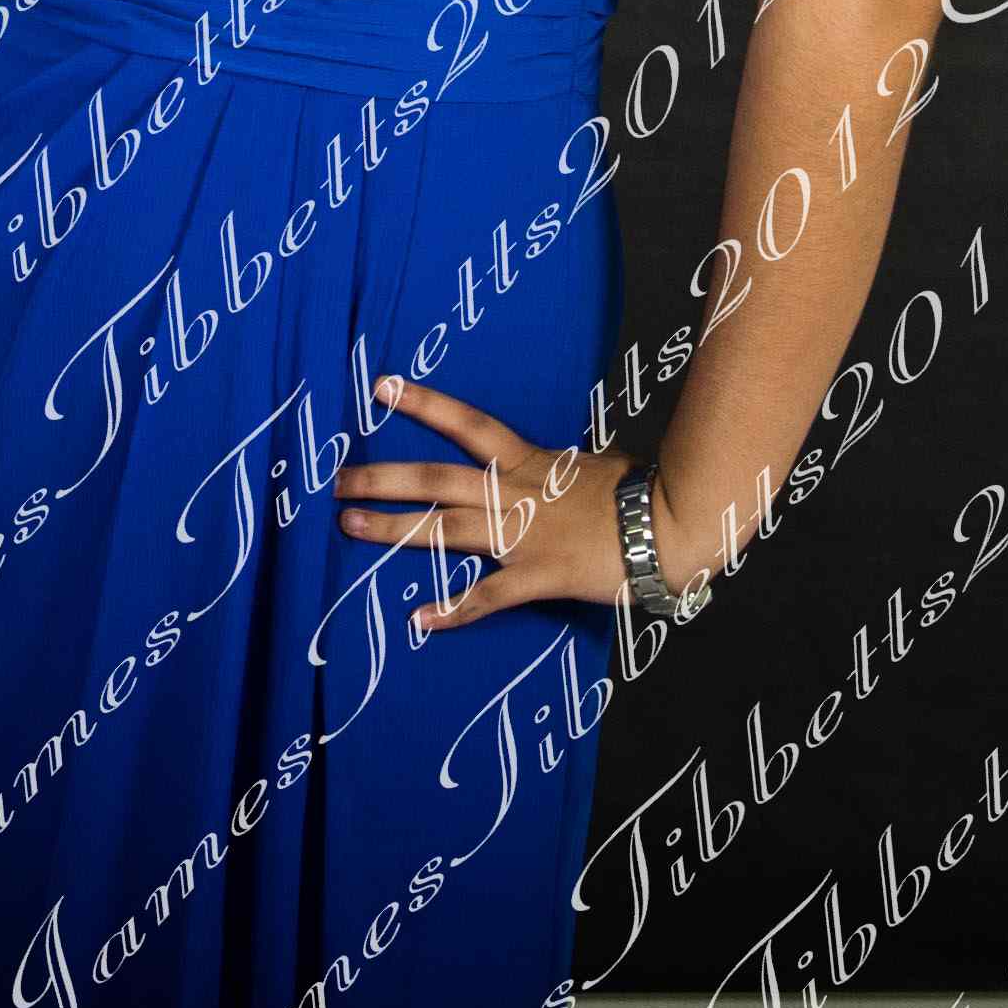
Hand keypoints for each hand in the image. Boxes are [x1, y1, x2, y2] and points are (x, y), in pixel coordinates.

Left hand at [329, 378, 708, 637]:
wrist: (671, 525)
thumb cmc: (641, 491)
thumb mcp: (597, 462)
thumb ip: (567, 464)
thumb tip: (566, 459)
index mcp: (529, 461)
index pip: (466, 423)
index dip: (422, 404)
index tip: (380, 387)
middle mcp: (514, 492)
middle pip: (434, 478)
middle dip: (382, 477)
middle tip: (336, 480)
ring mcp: (521, 534)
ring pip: (444, 529)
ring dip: (393, 529)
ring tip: (350, 526)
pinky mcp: (537, 576)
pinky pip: (487, 596)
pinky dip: (452, 610)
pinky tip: (419, 619)